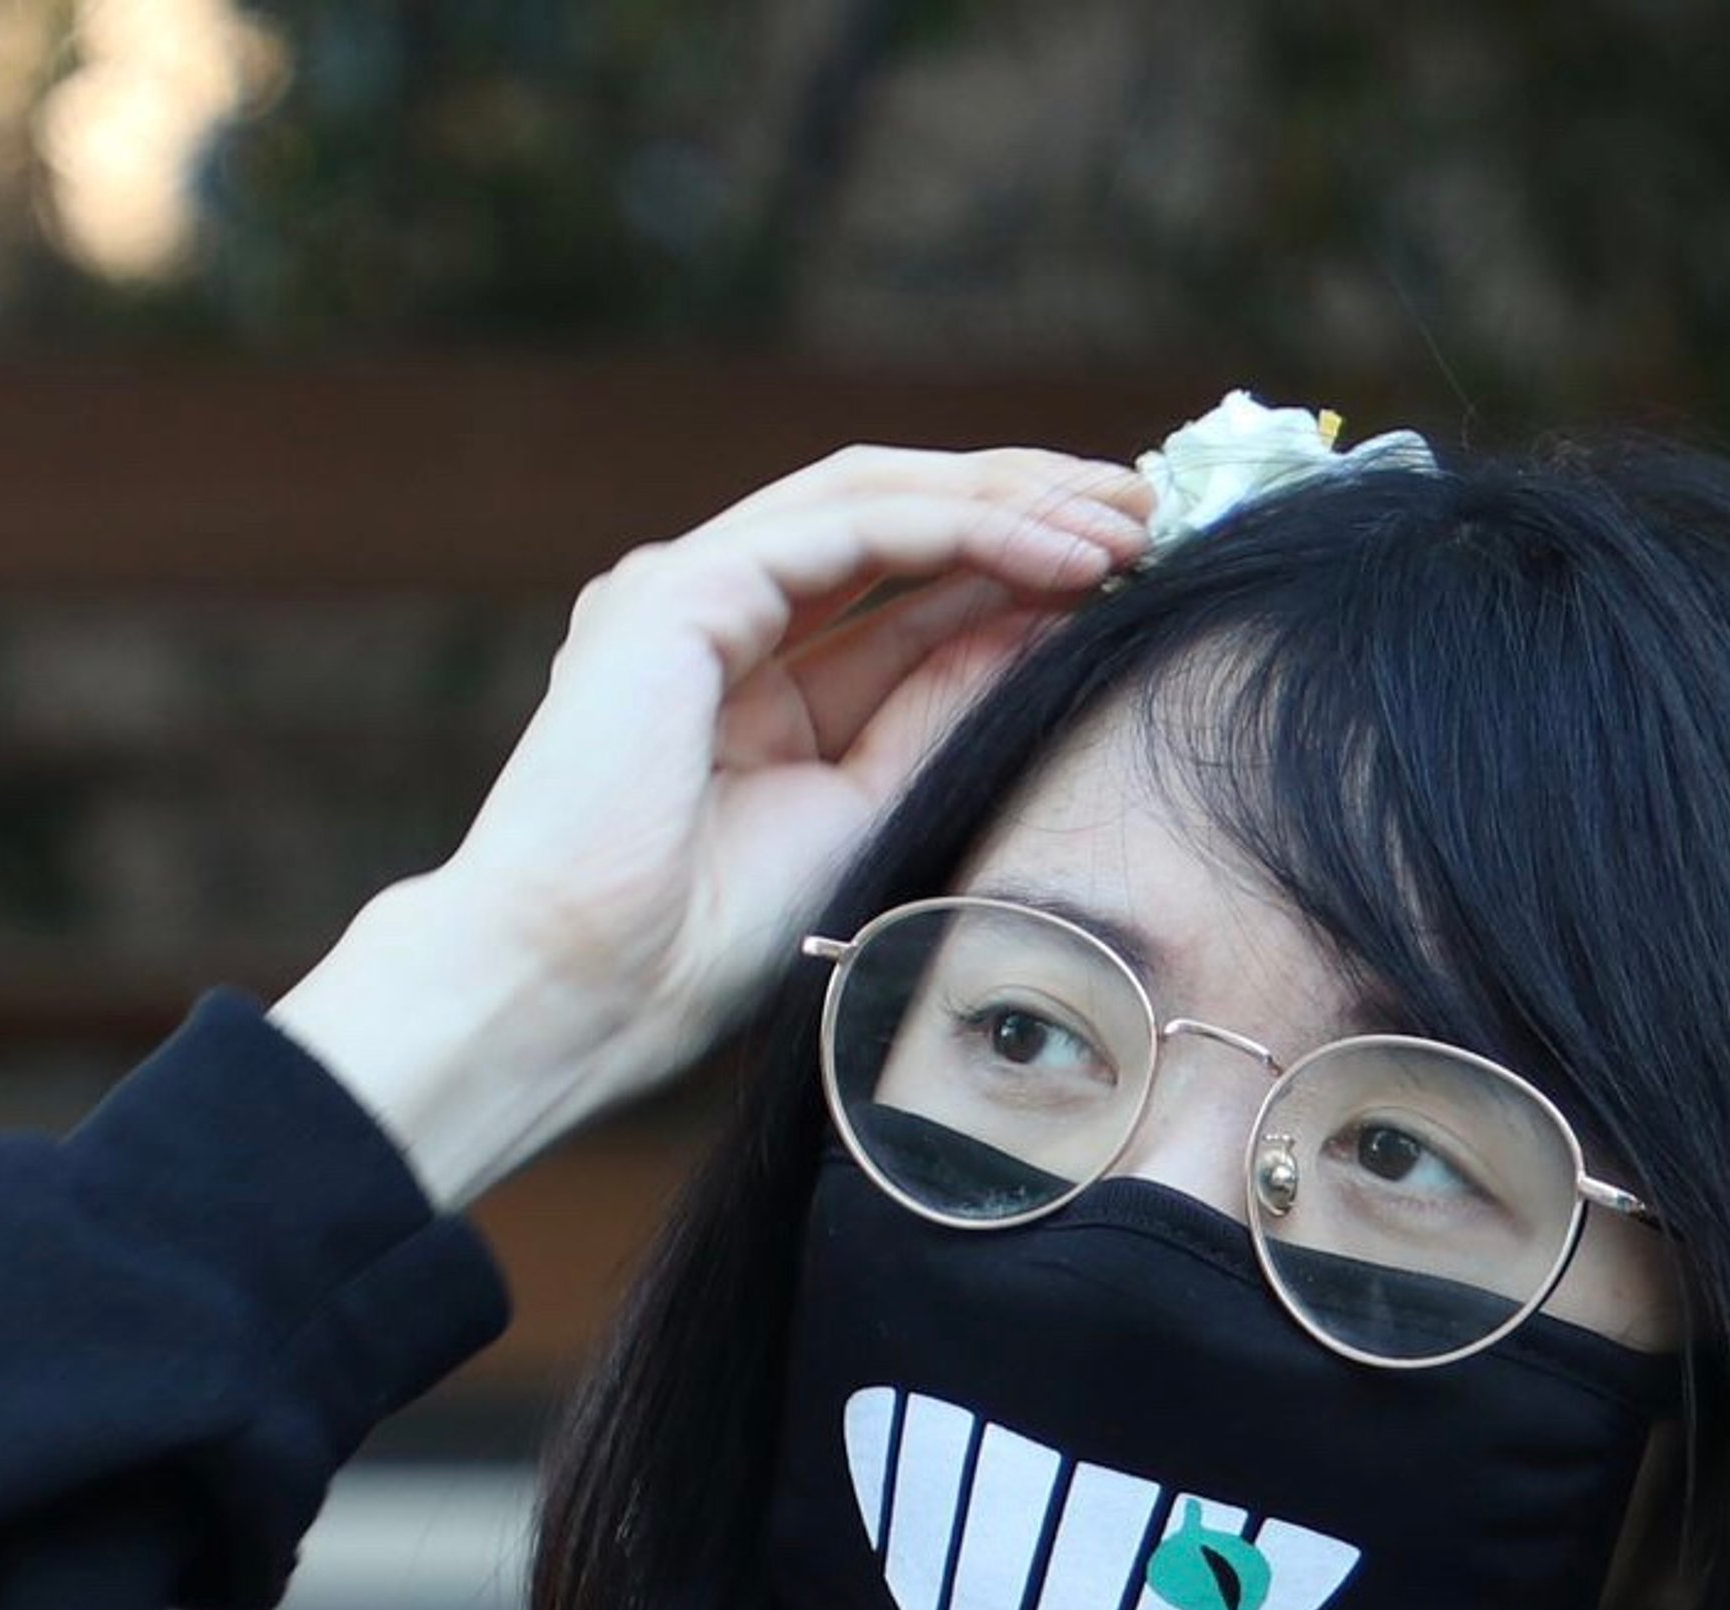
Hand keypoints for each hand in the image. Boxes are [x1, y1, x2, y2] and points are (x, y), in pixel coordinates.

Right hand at [271, 442, 1155, 1210]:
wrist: (581, 992)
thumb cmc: (695, 947)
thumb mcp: (864, 810)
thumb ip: (937, 711)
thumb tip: (1043, 626)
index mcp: (745, 673)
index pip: (901, 583)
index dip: (1016, 564)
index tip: (1125, 572)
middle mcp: (713, 609)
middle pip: (896, 516)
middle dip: (1027, 504)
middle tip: (1148, 513)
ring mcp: (688, 587)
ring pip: (878, 496)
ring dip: (1010, 499)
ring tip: (1123, 519)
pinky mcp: (682, 589)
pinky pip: (850, 524)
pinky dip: (959, 526)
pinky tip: (1051, 548)